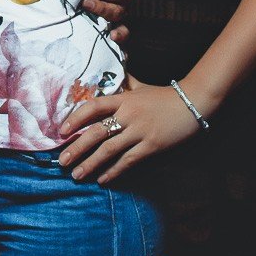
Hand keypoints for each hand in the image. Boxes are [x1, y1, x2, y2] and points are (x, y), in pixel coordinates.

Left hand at [57, 75, 201, 182]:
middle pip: (97, 132)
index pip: (93, 107)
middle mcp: (129, 114)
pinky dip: (113, 171)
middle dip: (77, 148)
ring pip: (110, 150)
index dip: (76, 118)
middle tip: (62, 161)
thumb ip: (124, 84)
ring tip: (76, 175)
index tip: (62, 131)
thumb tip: (110, 75)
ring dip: (91, 164)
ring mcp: (140, 131)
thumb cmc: (164, 95)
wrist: (194, 102)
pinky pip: (128, 161)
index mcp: (124, 99)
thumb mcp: (140, 86)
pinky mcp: (152, 146)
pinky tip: (102, 179)